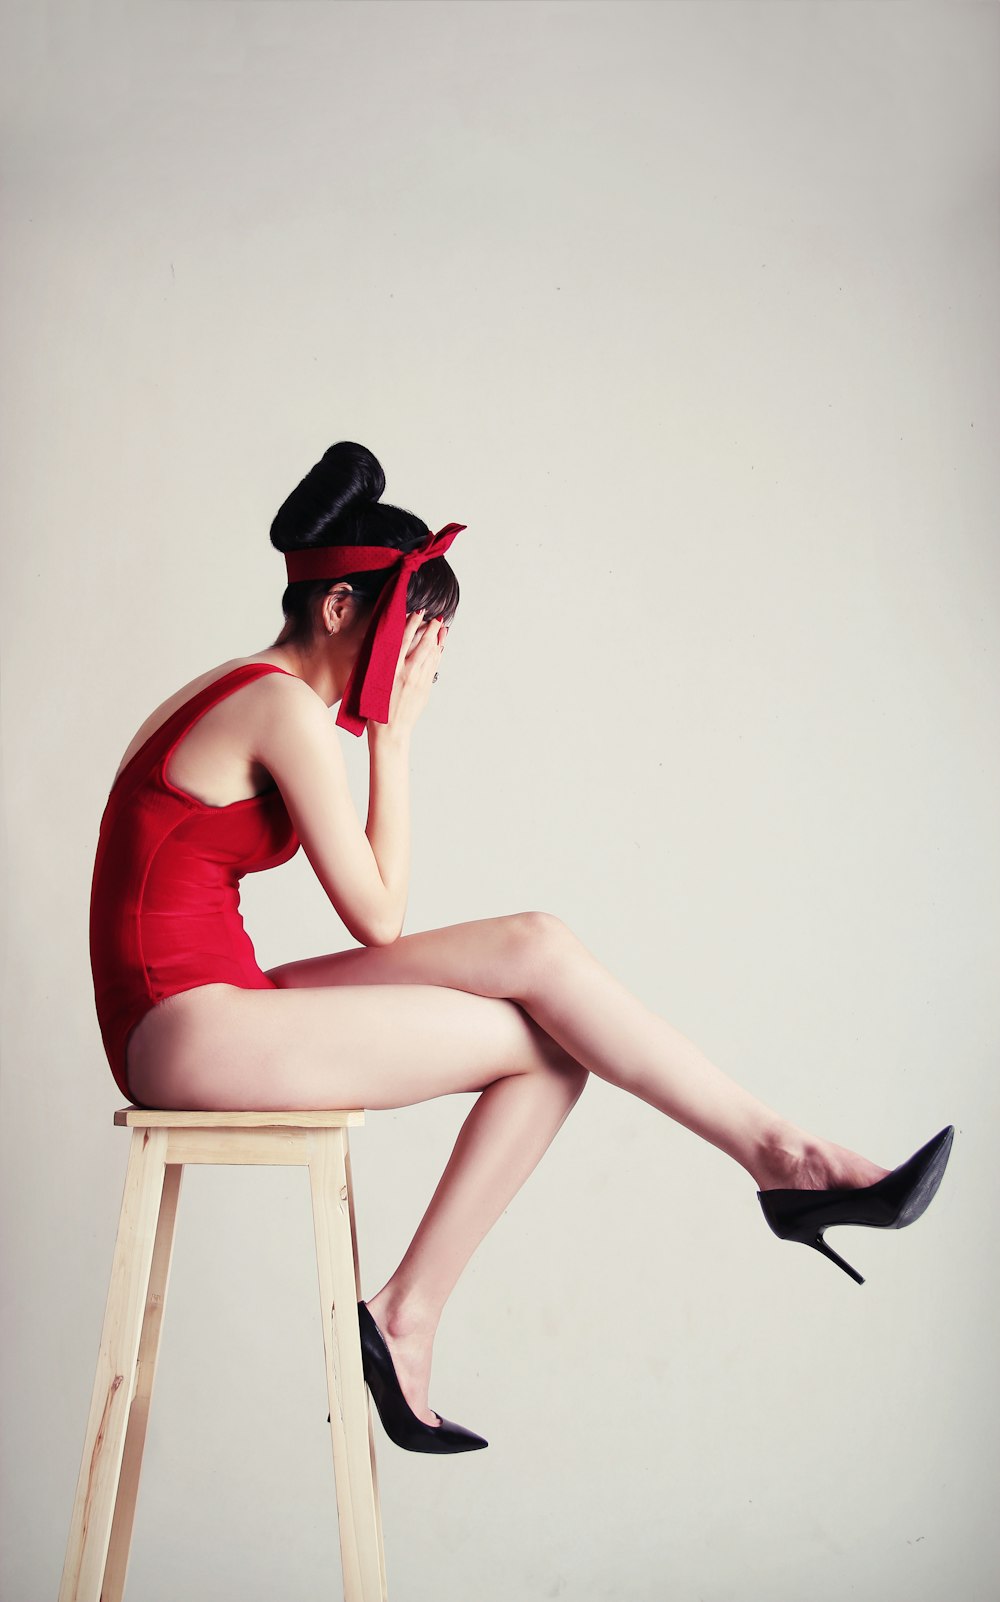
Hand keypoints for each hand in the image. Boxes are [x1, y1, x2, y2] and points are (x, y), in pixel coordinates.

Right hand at [371, 610, 447, 737]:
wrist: (390, 732)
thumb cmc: (374, 708)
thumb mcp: (370, 681)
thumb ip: (379, 663)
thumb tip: (384, 645)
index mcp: (391, 669)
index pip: (403, 640)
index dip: (412, 624)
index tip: (418, 612)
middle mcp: (407, 673)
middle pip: (422, 645)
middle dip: (431, 629)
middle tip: (437, 617)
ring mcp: (418, 681)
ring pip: (431, 656)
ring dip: (438, 640)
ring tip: (443, 628)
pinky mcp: (425, 689)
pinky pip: (433, 667)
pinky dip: (438, 655)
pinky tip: (440, 647)